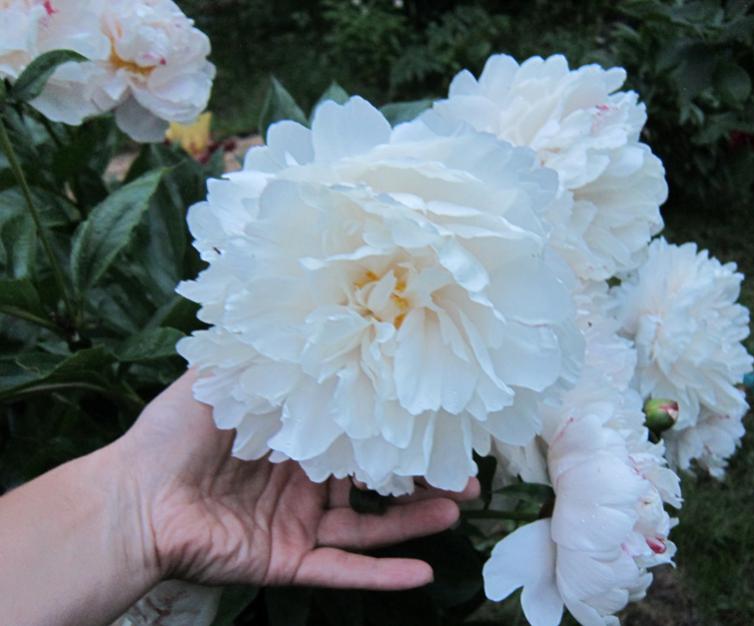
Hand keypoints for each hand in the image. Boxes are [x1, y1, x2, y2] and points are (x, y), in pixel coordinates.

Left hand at [120, 370, 479, 589]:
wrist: (130, 498)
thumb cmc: (172, 432)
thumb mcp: (225, 375)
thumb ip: (264, 349)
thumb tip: (300, 302)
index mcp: (296, 438)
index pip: (359, 430)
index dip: (398, 424)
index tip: (439, 411)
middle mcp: (305, 481)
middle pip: (376, 480)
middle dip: (423, 475)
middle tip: (468, 469)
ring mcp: (299, 523)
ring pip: (370, 525)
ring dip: (415, 520)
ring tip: (459, 505)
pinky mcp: (288, 560)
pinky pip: (342, 569)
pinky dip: (382, 575)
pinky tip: (424, 571)